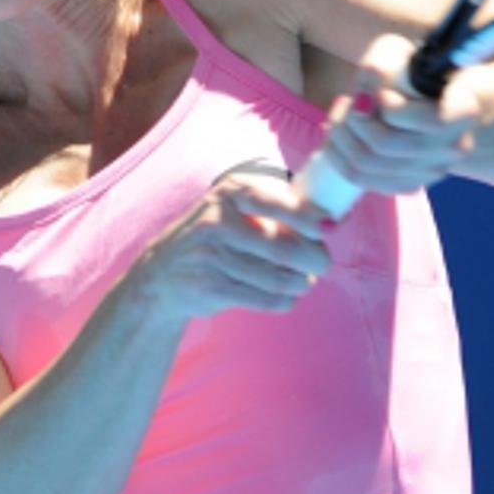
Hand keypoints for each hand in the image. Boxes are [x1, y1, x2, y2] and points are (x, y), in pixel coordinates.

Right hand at [134, 173, 334, 322]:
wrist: (161, 277)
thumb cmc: (214, 239)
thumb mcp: (233, 210)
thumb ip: (277, 210)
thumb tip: (332, 222)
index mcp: (228, 194)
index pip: (275, 202)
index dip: (307, 217)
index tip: (330, 228)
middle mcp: (217, 222)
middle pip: (284, 248)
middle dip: (314, 259)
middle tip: (322, 263)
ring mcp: (212, 257)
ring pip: (278, 278)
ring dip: (301, 283)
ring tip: (304, 281)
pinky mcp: (212, 288)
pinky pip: (265, 298)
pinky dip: (285, 300)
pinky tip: (287, 296)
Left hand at [321, 33, 480, 194]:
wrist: (422, 99)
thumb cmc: (408, 71)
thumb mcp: (396, 53)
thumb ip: (380, 66)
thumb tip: (363, 100)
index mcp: (463, 111)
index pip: (433, 122)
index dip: (397, 110)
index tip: (382, 95)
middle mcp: (453, 147)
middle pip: (388, 144)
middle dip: (354, 120)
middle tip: (347, 100)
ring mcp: (432, 171)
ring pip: (368, 163)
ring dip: (341, 135)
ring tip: (339, 114)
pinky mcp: (409, 185)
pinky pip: (362, 179)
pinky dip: (339, 155)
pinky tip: (336, 136)